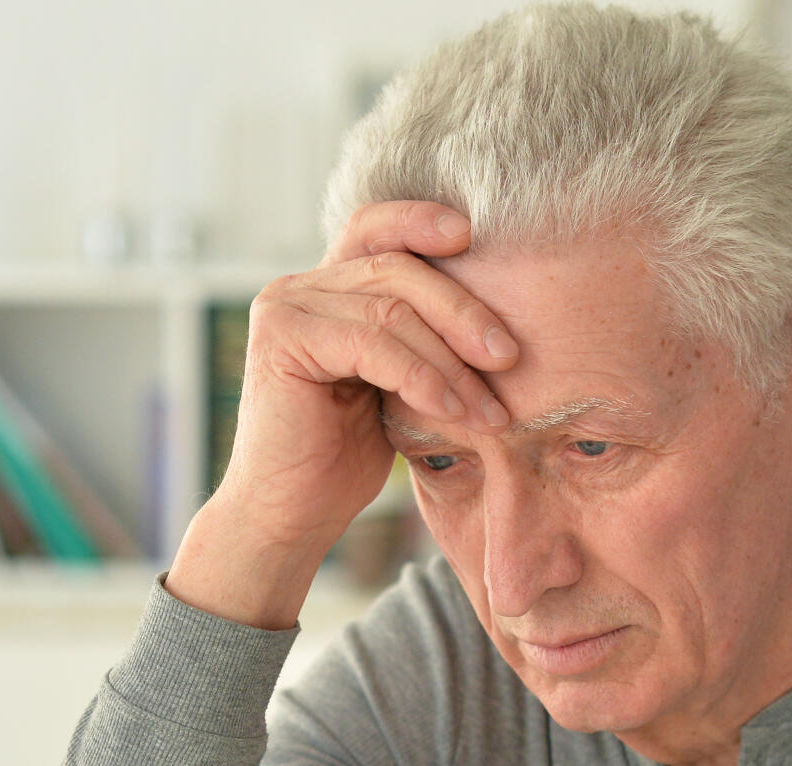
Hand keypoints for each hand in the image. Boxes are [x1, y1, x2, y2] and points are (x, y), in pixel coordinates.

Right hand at [213, 201, 521, 554]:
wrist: (290, 517)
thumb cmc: (342, 460)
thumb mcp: (391, 387)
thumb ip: (415, 341)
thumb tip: (493, 321)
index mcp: (324, 290)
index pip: (375, 230)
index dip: (421, 221)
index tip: (473, 234)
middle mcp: (297, 288)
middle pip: (397, 269)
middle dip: (463, 312)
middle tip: (509, 358)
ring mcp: (284, 310)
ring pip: (391, 309)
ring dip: (451, 362)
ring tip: (489, 409)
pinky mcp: (282, 340)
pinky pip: (372, 344)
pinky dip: (422, 378)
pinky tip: (450, 412)